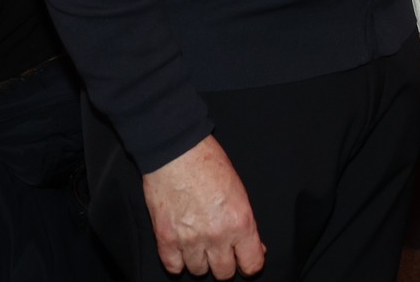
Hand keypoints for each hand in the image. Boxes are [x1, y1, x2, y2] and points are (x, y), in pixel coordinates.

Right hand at [141, 136, 264, 277]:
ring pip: (198, 271)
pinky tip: (181, 247)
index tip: (244, 259)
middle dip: (223, 262)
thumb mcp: (239, 190)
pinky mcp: (165, 238)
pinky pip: (174, 267)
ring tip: (198, 242)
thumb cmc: (208, 163)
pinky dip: (177, 260)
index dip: (249, 264)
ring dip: (199, 260)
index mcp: (239, 222)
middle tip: (220, 248)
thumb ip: (246, 223)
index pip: (252, 265)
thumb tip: (254, 247)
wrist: (176, 150)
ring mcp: (189, 239)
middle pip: (224, 273)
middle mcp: (217, 235)